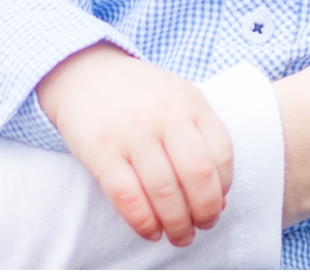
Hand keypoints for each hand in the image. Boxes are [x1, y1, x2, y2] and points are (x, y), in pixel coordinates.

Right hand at [36, 44, 233, 246]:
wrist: (85, 74)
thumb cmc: (141, 97)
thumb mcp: (178, 103)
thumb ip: (201, 143)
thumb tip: (220, 201)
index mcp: (190, 103)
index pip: (221, 154)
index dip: (223, 188)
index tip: (217, 203)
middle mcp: (164, 117)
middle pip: (197, 175)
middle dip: (204, 212)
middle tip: (201, 227)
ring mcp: (132, 133)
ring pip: (164, 191)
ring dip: (176, 224)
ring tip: (179, 236)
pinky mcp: (101, 152)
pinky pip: (127, 196)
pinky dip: (143, 222)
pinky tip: (151, 231)